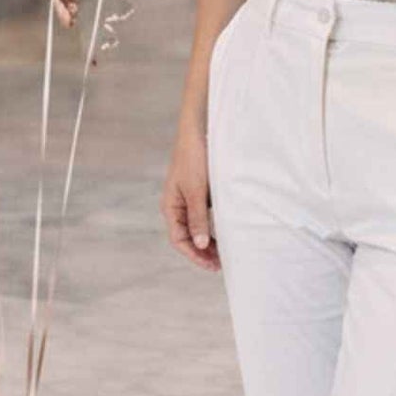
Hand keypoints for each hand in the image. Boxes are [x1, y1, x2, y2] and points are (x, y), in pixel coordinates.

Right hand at [161, 122, 219, 270]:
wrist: (199, 130)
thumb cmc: (194, 157)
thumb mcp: (196, 190)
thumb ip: (198, 218)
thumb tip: (200, 245)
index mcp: (170, 206)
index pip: (179, 240)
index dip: (194, 255)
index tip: (213, 265)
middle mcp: (178, 205)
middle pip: (187, 237)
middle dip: (202, 252)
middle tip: (221, 264)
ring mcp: (189, 199)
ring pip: (197, 228)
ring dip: (208, 242)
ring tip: (224, 253)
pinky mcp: (200, 193)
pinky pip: (205, 216)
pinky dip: (213, 228)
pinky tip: (225, 233)